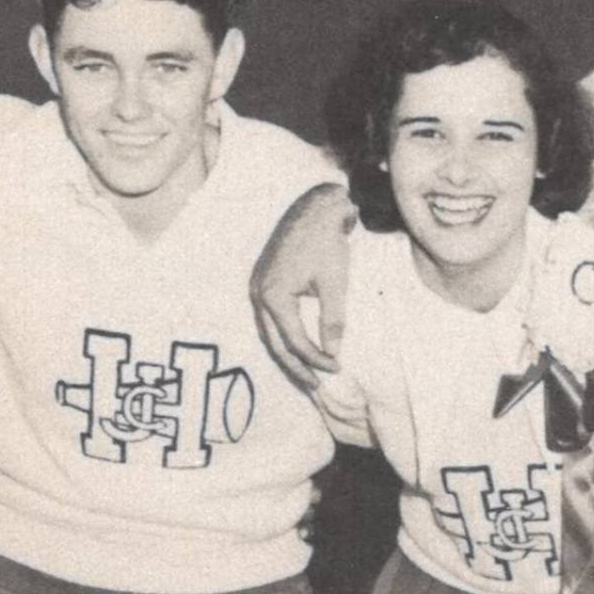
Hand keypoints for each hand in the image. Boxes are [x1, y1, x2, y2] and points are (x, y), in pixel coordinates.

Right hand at [251, 183, 354, 387]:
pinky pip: (270, 318)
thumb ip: (333, 321)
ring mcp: (256, 287)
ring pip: (269, 332)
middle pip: (274, 342)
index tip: (337, 367)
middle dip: (295, 366)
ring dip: (287, 353)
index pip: (294, 340)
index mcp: (273, 295)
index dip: (316, 358)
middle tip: (315, 385)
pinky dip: (283, 334)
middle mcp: (258, 293)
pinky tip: (296, 345)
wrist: (314, 207)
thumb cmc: (326, 242)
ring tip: (306, 372)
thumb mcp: (334, 284)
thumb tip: (333, 351)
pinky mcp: (262, 281)